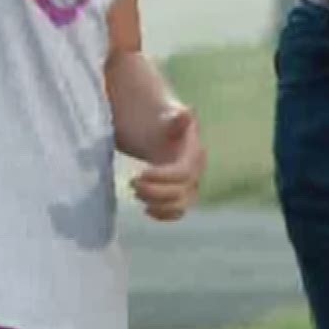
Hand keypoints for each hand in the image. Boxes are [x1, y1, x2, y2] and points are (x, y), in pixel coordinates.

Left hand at [130, 107, 204, 221]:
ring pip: (180, 205)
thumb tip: (187, 112)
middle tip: (132, 182)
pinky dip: (164, 215)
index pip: (183, 173)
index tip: (141, 173)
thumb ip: (177, 118)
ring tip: (136, 192)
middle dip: (155, 191)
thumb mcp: (168, 117)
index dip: (163, 178)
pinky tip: (147, 208)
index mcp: (195, 154)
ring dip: (158, 204)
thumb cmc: (165, 122)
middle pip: (182, 192)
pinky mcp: (180, 194)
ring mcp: (190, 185)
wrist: (166, 129)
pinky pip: (178, 213)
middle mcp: (197, 172)